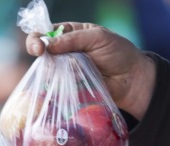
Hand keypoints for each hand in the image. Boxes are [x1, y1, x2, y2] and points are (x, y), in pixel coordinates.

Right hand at [26, 22, 155, 119]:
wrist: (131, 80)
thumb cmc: (119, 53)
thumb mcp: (98, 37)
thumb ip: (74, 39)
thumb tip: (49, 46)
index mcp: (72, 34)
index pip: (48, 32)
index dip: (39, 37)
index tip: (39, 46)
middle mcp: (66, 53)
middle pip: (43, 51)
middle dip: (37, 51)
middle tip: (39, 55)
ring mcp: (68, 72)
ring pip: (48, 70)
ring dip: (47, 70)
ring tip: (52, 72)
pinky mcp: (71, 89)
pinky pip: (58, 88)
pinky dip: (55, 87)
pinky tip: (55, 87)